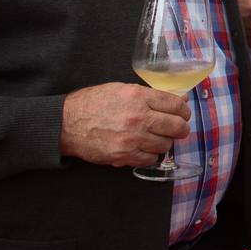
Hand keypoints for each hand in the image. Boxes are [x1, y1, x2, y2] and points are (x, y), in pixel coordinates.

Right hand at [59, 83, 191, 167]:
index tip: (183, 114)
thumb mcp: (122, 89)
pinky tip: (143, 148)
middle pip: (177, 126)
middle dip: (181, 128)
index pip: (176, 105)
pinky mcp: (124, 155)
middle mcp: (138, 117)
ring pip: (166, 145)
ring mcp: (132, 138)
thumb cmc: (93, 103)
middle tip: (178, 129)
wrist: (66, 123)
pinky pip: (151, 159)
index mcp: (138, 97)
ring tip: (156, 138)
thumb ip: (151, 95)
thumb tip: (179, 99)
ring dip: (164, 142)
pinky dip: (150, 155)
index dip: (184, 110)